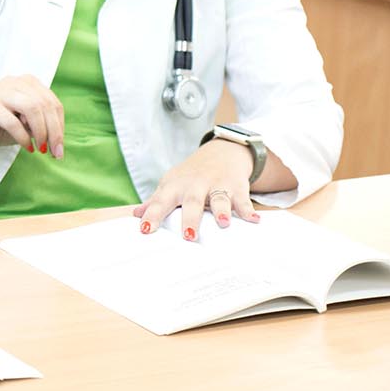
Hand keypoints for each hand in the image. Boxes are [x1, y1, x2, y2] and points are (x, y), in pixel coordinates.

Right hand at [0, 75, 64, 159]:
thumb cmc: (2, 127)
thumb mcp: (28, 126)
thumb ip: (43, 125)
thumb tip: (57, 138)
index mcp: (28, 83)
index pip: (53, 103)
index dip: (60, 126)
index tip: (60, 147)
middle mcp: (15, 82)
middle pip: (45, 105)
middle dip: (54, 132)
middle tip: (54, 153)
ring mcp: (0, 91)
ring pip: (32, 108)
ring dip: (41, 132)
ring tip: (40, 148)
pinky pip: (13, 122)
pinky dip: (23, 137)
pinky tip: (26, 147)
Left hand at [133, 140, 259, 240]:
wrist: (220, 154)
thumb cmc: (191, 176)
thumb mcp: (171, 185)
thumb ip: (156, 201)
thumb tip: (135, 214)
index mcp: (175, 186)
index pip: (161, 201)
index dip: (152, 215)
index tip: (145, 229)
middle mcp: (195, 185)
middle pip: (192, 201)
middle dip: (190, 218)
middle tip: (189, 237)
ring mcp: (217, 185)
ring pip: (219, 198)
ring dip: (221, 210)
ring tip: (223, 223)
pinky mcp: (236, 187)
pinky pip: (243, 200)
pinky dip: (249, 209)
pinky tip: (254, 220)